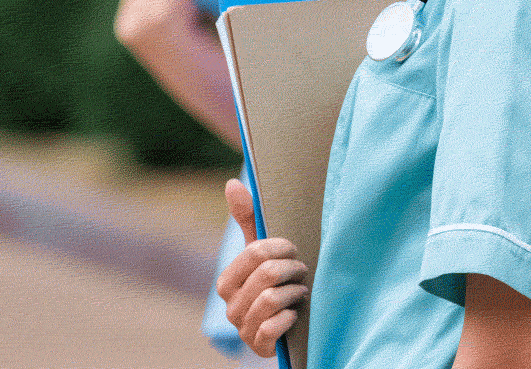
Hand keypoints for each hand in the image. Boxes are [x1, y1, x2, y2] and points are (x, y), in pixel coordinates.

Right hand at [216, 179, 308, 356]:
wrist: (288, 325)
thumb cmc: (275, 282)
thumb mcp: (262, 252)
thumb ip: (248, 220)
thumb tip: (232, 184)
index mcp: (227, 281)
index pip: (255, 252)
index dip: (282, 247)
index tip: (294, 249)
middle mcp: (230, 306)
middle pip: (267, 273)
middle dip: (293, 269)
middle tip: (302, 270)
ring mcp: (244, 329)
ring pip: (272, 299)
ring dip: (295, 292)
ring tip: (301, 291)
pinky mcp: (259, 347)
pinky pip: (274, 327)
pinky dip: (290, 318)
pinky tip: (295, 314)